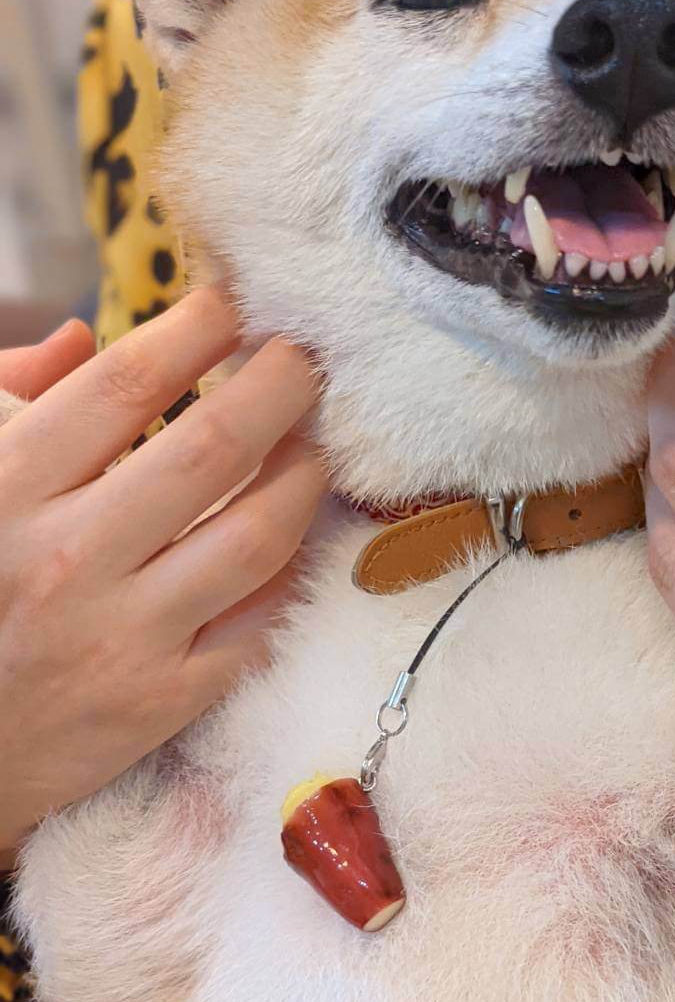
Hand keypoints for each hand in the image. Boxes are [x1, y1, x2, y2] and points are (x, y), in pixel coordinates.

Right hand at [0, 291, 325, 853]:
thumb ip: (9, 399)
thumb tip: (80, 338)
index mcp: (9, 487)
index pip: (127, 385)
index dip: (199, 327)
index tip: (236, 304)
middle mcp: (70, 558)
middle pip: (214, 447)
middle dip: (281, 385)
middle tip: (306, 356)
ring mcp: (125, 635)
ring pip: (258, 534)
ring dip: (306, 472)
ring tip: (316, 440)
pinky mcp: (166, 698)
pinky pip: (262, 617)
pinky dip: (295, 564)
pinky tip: (299, 527)